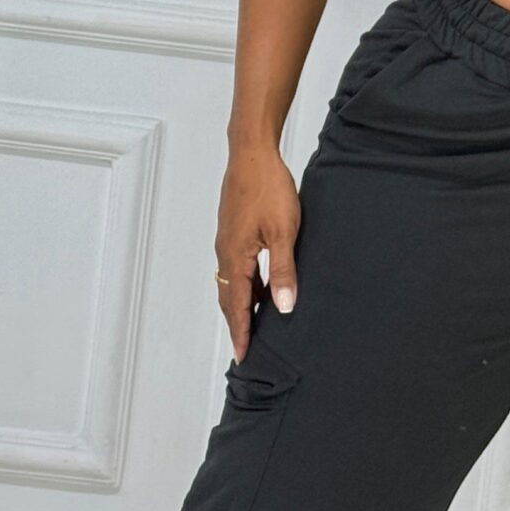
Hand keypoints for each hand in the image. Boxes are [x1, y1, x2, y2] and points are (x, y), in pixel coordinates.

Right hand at [216, 143, 300, 359]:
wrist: (252, 154)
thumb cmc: (269, 188)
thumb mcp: (284, 231)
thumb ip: (283, 270)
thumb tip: (284, 307)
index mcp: (235, 256)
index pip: (237, 306)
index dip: (241, 332)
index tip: (243, 356)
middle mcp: (225, 252)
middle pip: (229, 298)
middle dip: (237, 324)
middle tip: (245, 348)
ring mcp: (227, 240)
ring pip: (231, 282)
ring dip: (240, 304)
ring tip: (253, 324)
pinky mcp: (233, 230)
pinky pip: (235, 267)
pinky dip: (244, 284)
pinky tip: (259, 286)